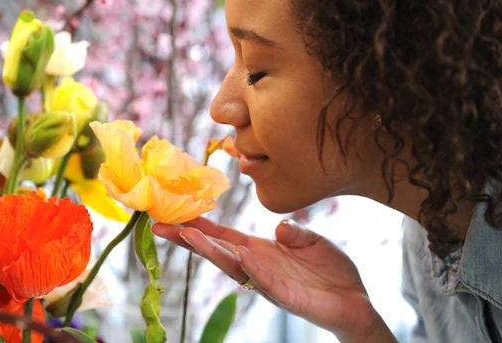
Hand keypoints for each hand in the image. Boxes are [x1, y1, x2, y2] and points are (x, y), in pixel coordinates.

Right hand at [152, 218, 394, 341]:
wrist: (355, 300)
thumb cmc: (329, 271)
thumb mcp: (311, 241)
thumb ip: (294, 232)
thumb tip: (278, 227)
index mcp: (260, 251)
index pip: (223, 237)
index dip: (200, 226)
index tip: (174, 215)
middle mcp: (257, 266)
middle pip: (217, 252)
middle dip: (189, 239)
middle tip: (161, 226)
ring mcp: (269, 282)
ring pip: (233, 267)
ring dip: (211, 251)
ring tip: (189, 234)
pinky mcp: (287, 296)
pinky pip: (266, 282)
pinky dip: (253, 268)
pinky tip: (240, 255)